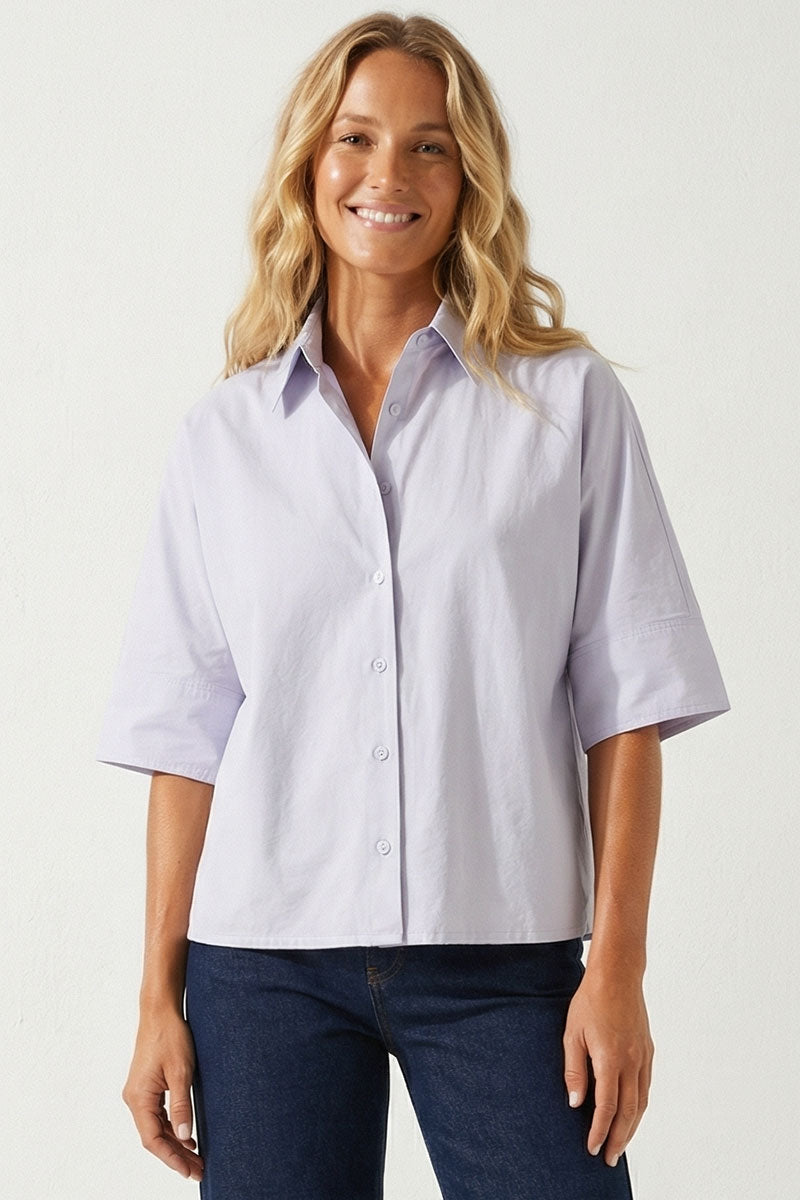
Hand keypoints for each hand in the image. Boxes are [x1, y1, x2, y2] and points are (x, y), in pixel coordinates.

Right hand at [121, 1008, 203, 1181]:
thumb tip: (184, 1137)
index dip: (171, 1158)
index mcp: (139, 1098)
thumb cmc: (170, 1037)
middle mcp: (134, 1099)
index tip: (189, 1171)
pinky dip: (172, 1128)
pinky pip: (157, 1115)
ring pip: (156, 1127)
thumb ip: (181, 1106)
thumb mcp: (181, 1072)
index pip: (153, 1139)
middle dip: (176, 1155)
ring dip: (174, 1143)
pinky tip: (187, 1137)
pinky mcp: (146, 1087)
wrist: (160, 1012)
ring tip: (196, 1158)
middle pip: (154, 1137)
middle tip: (199, 1170)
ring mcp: (139, 1093)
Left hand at [563, 969, 653, 1166]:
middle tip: (610, 1159)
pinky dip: (641, 1106)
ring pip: (642, 1102)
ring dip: (632, 1127)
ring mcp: (643, 1057)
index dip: (599, 1131)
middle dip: (619, 1139)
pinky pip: (647, 1086)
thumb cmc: (590, 1001)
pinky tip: (633, 1113)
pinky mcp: (648, 1050)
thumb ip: (574, 1070)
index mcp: (610, 1059)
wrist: (617, 975)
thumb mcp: (572, 1034)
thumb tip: (575, 1102)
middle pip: (628, 1112)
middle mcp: (631, 1062)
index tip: (593, 1148)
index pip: (606, 1107)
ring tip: (621, 1143)